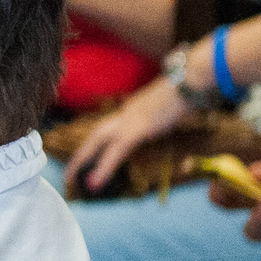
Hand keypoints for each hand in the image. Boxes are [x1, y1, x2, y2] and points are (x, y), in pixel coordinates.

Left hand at [62, 75, 193, 194]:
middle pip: (96, 134)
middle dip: (82, 153)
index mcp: (133, 110)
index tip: (86, 159)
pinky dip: (105, 166)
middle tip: (69, 173)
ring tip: (71, 178)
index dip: (95, 144)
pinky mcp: (139, 126)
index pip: (108, 128)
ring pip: (99, 140)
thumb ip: (157, 119)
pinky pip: (117, 150)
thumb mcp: (167, 110)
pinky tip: (96, 180)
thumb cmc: (185, 94)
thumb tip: (155, 127)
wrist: (191, 80)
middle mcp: (127, 113)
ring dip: (84, 160)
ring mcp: (131, 118)